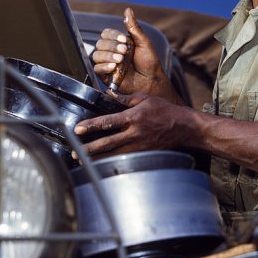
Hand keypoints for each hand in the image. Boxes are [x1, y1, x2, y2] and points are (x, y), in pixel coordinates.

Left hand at [74, 93, 192, 156]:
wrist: (183, 127)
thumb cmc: (164, 110)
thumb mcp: (144, 98)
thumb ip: (124, 98)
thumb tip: (107, 93)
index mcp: (133, 117)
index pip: (108, 121)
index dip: (91, 126)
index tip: (78, 129)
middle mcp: (134, 133)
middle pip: (108, 143)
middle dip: (89, 148)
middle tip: (74, 152)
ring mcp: (139, 146)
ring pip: (114, 155)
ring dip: (97, 159)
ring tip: (82, 162)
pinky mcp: (143, 154)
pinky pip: (125, 159)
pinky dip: (112, 162)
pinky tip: (100, 165)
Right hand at [92, 8, 176, 99]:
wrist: (151, 81)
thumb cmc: (149, 62)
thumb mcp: (143, 42)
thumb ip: (134, 27)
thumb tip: (128, 10)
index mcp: (119, 42)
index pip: (106, 34)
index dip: (113, 35)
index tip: (124, 40)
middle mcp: (111, 52)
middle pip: (100, 44)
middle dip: (111, 46)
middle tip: (124, 51)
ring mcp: (108, 63)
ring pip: (96, 55)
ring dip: (107, 56)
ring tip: (120, 60)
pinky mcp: (106, 76)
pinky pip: (96, 68)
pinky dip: (103, 66)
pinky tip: (114, 67)